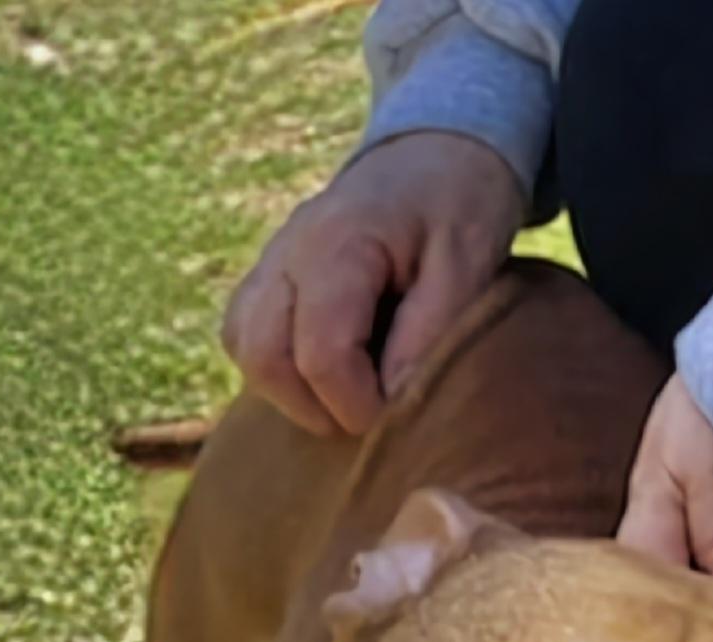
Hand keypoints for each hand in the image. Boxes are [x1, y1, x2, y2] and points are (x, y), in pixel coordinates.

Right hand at [222, 132, 524, 435]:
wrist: (434, 152)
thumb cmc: (458, 204)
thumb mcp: (467, 263)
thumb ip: (429, 332)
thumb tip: (392, 401)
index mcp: (337, 244)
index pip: (320, 353)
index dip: (356, 404)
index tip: (398, 417)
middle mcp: (288, 250)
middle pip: (264, 355)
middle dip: (316, 407)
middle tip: (370, 418)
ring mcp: (270, 260)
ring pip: (244, 348)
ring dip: (290, 392)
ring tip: (349, 399)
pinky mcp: (267, 275)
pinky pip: (246, 334)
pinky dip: (278, 369)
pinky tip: (327, 376)